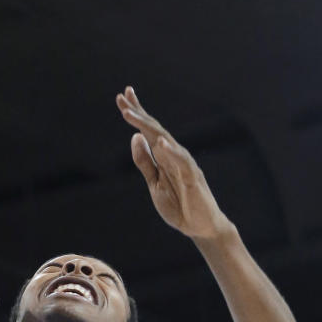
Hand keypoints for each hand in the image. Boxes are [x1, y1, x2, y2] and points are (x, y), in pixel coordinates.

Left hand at [116, 87, 233, 241]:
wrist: (199, 227)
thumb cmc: (179, 204)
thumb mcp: (154, 182)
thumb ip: (145, 161)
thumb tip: (135, 137)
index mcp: (163, 156)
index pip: (147, 131)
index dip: (136, 114)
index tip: (122, 98)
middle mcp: (174, 155)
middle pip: (154, 129)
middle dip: (138, 112)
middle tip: (123, 95)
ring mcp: (184, 165)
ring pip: (165, 140)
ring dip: (147, 127)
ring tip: (130, 115)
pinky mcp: (193, 178)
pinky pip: (182, 162)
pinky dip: (171, 152)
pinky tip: (160, 142)